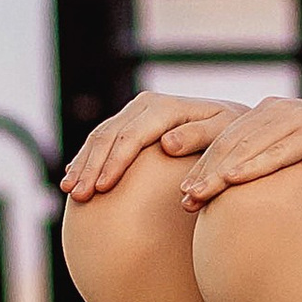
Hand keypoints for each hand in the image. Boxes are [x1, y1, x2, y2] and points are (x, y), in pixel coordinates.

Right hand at [60, 92, 245, 199]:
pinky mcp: (129, 124)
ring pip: (100, 137)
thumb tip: (167, 143)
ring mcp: (135, 113)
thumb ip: (198, 136)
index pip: (132, 136)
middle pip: (109, 136)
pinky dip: (85, 159)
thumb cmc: (231, 134)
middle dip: (91, 166)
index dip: (114, 163)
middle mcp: (146, 105)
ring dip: (82, 164)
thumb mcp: (223, 133)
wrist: (230, 124)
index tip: (101, 189)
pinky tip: (72, 177)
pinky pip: (101, 140)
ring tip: (69, 191)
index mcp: (166, 107)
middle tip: (78, 196)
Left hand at [178, 99, 301, 206]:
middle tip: (181, 200)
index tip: (179, 195)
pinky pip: (282, 147)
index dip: (198, 164)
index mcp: (268, 118)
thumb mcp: (301, 164)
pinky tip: (234, 180)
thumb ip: (272, 170)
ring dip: (219, 170)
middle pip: (228, 140)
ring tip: (197, 195)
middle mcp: (277, 111)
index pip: (223, 140)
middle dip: (201, 169)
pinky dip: (256, 163)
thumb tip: (245, 208)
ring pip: (248, 143)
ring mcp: (299, 117)